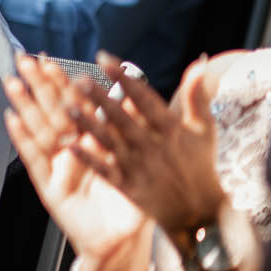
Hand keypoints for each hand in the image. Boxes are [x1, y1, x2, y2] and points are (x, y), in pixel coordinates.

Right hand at [3, 54, 149, 270]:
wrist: (125, 243)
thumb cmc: (134, 203)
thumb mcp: (140, 161)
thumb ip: (135, 129)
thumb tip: (136, 92)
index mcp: (92, 143)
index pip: (74, 105)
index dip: (60, 81)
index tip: (49, 59)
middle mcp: (71, 152)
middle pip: (51, 112)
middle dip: (37, 85)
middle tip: (24, 59)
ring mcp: (57, 169)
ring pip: (39, 131)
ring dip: (25, 105)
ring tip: (12, 82)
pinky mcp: (49, 188)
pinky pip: (35, 160)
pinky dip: (23, 140)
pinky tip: (11, 119)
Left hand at [68, 53, 223, 236]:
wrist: (200, 212)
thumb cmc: (200, 165)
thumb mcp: (204, 130)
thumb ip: (197, 97)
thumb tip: (199, 65)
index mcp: (172, 129)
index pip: (144, 99)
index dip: (123, 78)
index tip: (103, 58)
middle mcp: (154, 146)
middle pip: (122, 118)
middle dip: (100, 99)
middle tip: (77, 80)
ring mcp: (140, 167)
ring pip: (110, 142)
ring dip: (88, 125)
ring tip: (66, 107)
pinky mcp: (129, 187)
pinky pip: (105, 170)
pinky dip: (88, 158)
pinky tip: (68, 144)